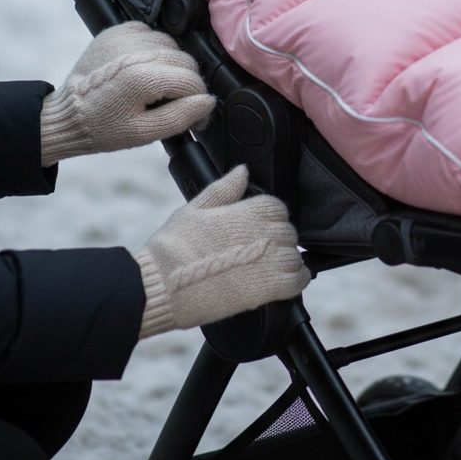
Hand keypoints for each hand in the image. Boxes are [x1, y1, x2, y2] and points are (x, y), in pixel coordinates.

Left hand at [39, 21, 214, 164]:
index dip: (198, 102)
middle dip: (186, 83)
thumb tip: (208, 102)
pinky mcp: (117, 31)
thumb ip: (181, 116)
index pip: (193, 82)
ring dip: (171, 65)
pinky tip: (142, 68)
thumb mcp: (144, 133)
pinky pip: (152, 33)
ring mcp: (125, 37)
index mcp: (142, 78)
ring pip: (172, 45)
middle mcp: (136, 51)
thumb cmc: (102, 127)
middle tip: (171, 103)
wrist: (66, 113)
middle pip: (186, 61)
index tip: (194, 117)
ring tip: (154, 86)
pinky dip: (154, 49)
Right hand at [133, 166, 308, 336]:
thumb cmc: (172, 247)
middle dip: (276, 240)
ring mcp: (268, 261)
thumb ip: (224, 189)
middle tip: (258, 251)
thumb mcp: (195, 209)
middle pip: (288, 231)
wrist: (162, 284)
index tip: (257, 229)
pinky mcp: (268, 288)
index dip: (268, 218)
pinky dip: (296, 280)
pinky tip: (284, 282)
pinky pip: (297, 281)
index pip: (277, 207)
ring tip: (268, 268)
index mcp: (248, 210)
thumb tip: (242, 171)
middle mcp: (264, 232)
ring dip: (286, 261)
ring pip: (295, 255)